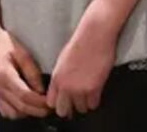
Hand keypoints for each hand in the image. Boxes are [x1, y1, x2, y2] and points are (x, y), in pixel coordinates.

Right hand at [0, 20, 48, 119]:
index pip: (25, 96)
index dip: (39, 102)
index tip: (50, 102)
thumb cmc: (4, 44)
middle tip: (49, 108)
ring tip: (38, 106)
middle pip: (20, 107)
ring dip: (27, 113)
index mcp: (4, 75)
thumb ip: (32, 73)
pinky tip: (25, 106)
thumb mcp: (22, 53)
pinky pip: (5, 112)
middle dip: (38, 110)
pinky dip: (17, 113)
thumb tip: (41, 91)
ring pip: (13, 114)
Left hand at [47, 1, 118, 117]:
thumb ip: (60, 77)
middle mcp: (65, 86)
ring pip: (80, 109)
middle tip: (76, 102)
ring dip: (84, 104)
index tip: (63, 103)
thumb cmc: (81, 43)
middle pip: (63, 111)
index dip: (58, 103)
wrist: (94, 35)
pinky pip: (93, 105)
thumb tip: (62, 88)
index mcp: (56, 78)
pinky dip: (95, 100)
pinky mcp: (94, 89)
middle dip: (70, 108)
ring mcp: (79, 89)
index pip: (51, 102)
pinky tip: (95, 92)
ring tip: (88, 94)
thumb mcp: (63, 61)